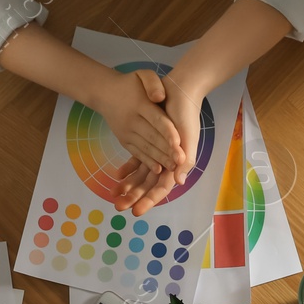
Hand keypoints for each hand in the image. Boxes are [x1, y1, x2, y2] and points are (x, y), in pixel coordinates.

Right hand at [89, 69, 183, 178]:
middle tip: (181, 161)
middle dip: (167, 150)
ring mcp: (126, 132)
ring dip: (160, 159)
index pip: (156, 120)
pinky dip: (147, 162)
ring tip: (174, 168)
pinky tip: (158, 170)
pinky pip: (137, 153)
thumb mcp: (142, 74)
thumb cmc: (130, 83)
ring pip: (146, 147)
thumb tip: (159, 97)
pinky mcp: (123, 140)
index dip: (168, 132)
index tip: (179, 143)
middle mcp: (131, 120)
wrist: (104, 92)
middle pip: (152, 137)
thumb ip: (153, 82)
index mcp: (139, 104)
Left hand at [121, 68, 211, 215]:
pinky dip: (129, 169)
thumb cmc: (186, 117)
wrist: (179, 92)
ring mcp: (159, 154)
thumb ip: (185, 161)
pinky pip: (138, 161)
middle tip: (118, 207)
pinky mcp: (150, 144)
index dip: (149, 200)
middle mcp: (168, 163)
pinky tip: (118, 176)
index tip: (136, 211)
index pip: (162, 189)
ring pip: (142, 176)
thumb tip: (178, 182)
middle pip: (149, 186)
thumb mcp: (189, 139)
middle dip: (135, 197)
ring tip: (114, 195)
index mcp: (178, 165)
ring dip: (130, 186)